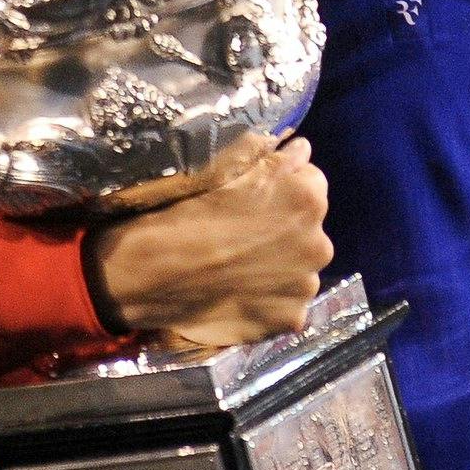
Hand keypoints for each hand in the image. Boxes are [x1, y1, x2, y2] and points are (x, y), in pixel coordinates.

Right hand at [86, 132, 331, 346]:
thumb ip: (271, 156)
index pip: (310, 183)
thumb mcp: (224, 168)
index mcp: (307, 196)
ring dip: (278, 267)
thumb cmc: (185, 212)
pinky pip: (286, 304)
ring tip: (236, 269)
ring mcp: (306, 285)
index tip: (251, 201)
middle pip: (308, 230)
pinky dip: (268, 301)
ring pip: (299, 269)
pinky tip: (238, 294)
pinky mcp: (291, 319)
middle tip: (240, 238)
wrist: (151, 274)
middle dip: (283, 231)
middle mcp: (319, 242)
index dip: (279, 190)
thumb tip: (301, 150)